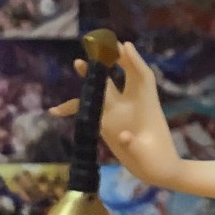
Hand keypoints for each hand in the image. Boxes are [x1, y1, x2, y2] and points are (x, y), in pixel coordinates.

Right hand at [51, 42, 178, 186]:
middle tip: (98, 43)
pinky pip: (89, 111)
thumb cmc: (159, 162)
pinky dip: (73, 109)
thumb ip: (135, 145)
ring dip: (90, 77)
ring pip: (101, 90)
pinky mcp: (107, 124)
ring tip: (77, 62)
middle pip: (121, 75)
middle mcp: (131, 105)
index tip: (124, 46)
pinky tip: (55, 111)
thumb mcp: (150, 156)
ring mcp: (118, 113)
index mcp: (146, 106)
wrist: (159, 171)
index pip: (142, 77)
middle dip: (110, 59)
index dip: (134, 60)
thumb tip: (123, 135)